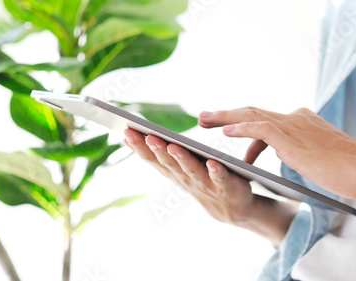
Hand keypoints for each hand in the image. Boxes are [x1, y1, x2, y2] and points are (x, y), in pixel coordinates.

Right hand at [123, 128, 297, 245]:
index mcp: (173, 172)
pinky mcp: (225, 186)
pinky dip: (216, 171)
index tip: (127, 132)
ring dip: (182, 159)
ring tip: (173, 146)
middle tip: (148, 136)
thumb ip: (155, 155)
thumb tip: (125, 138)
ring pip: (191, 170)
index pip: (153, 159)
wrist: (229, 209)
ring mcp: (205, 184)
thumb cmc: (199, 181)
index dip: (139, 147)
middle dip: (158, 150)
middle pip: (169, 163)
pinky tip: (213, 162)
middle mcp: (186, 178)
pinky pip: (220, 178)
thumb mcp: (174, 168)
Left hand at [199, 107, 355, 199]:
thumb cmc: (347, 169)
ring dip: (225, 118)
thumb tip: (285, 153)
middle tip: (203, 117)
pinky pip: (262, 129)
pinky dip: (242, 129)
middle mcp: (295, 118)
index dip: (244, 127)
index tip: (228, 132)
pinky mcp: (294, 139)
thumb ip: (299, 150)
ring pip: (252, 116)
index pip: (266, 121)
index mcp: (301, 121)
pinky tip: (226, 132)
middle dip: (225, 115)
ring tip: (203, 121)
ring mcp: (294, 126)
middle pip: (253, 112)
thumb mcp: (317, 156)